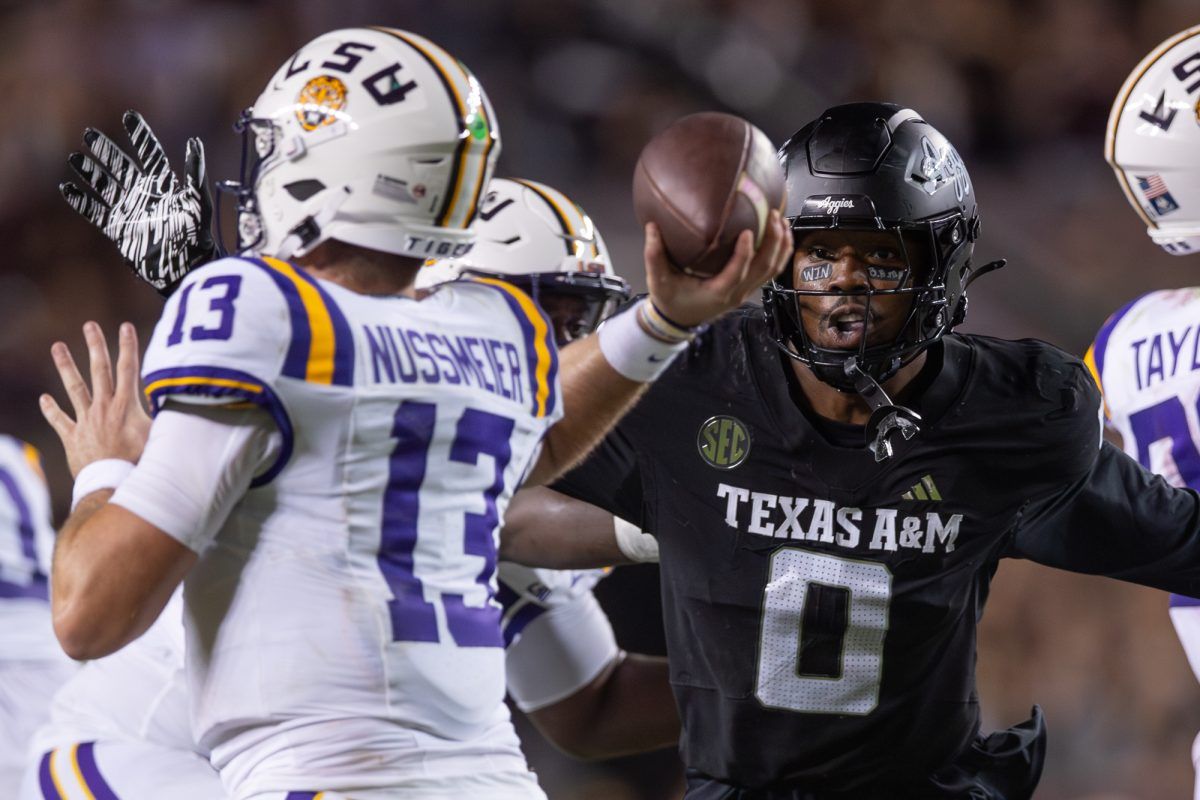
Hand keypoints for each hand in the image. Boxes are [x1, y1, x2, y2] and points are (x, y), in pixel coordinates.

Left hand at [41, 322, 151, 477]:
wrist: (112, 483)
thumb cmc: (140, 462)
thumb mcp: (159, 436)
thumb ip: (165, 417)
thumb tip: (182, 401)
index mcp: (125, 405)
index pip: (128, 369)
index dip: (128, 346)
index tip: (125, 326)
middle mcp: (104, 408)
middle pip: (99, 370)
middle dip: (96, 346)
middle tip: (90, 325)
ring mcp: (86, 420)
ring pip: (74, 388)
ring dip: (66, 366)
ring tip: (57, 347)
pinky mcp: (73, 437)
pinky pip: (59, 420)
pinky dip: (51, 409)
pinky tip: (44, 398)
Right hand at [60, 110, 215, 294]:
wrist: (185, 267)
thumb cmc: (196, 235)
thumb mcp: (198, 202)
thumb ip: (195, 173)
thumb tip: (194, 142)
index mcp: (164, 186)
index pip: (150, 154)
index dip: (140, 136)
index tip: (128, 115)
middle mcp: (144, 195)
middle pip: (121, 166)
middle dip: (106, 150)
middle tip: (89, 133)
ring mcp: (129, 211)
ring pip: (105, 186)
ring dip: (90, 172)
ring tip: (75, 157)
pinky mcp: (118, 229)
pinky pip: (95, 212)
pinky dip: (81, 201)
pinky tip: (67, 188)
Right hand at [643, 209, 791, 327]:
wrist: (679, 319)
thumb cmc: (670, 299)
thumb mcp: (658, 280)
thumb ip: (654, 255)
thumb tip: (652, 227)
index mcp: (717, 292)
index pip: (737, 273)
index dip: (745, 253)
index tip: (748, 231)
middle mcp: (737, 293)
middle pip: (765, 269)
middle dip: (773, 242)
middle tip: (773, 216)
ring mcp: (746, 291)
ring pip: (773, 270)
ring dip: (781, 245)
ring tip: (781, 220)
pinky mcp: (748, 287)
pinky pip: (770, 271)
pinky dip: (779, 252)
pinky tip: (780, 233)